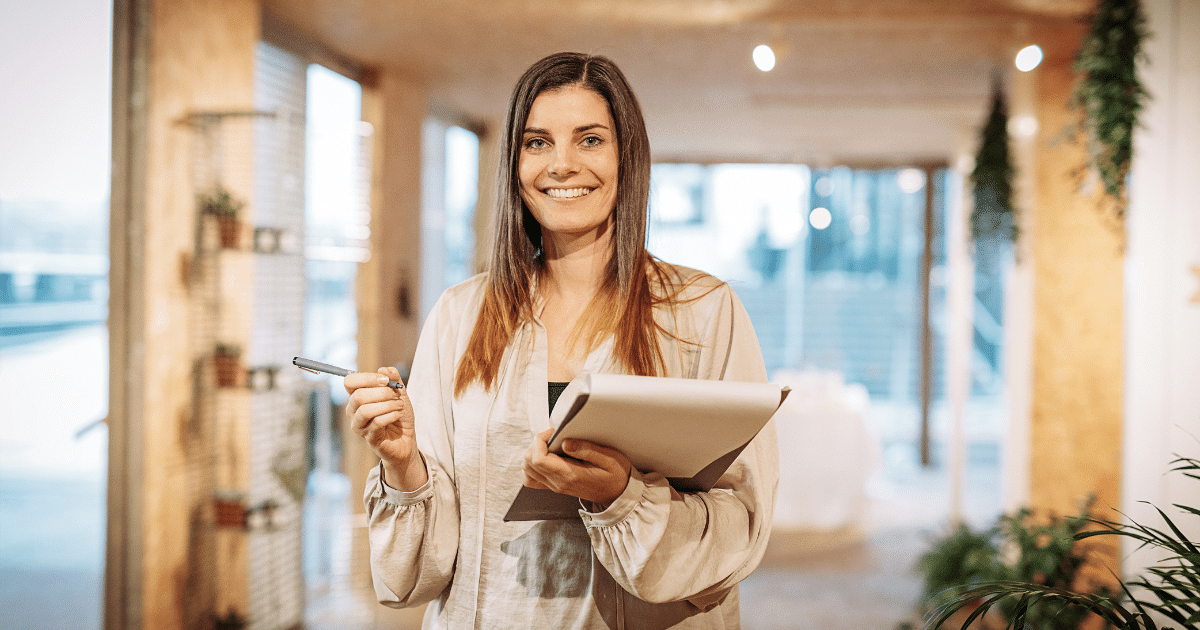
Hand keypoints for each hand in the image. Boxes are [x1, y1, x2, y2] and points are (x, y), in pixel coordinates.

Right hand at [345, 367, 426, 489]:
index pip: (350, 382)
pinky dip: (391, 415)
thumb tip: (384, 369)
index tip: (386, 380)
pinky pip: (376, 423)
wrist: (406, 438)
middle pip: (358, 396)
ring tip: (399, 405)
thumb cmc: (398, 413)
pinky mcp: (369, 438)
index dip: (367, 378)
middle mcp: (353, 410)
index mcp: (357, 396)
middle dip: (382, 393)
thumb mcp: (399, 393)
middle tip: (396, 395)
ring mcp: (359, 425)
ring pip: (365, 410)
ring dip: (387, 405)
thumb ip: (393, 379)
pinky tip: (398, 414)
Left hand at [523, 428, 631, 506]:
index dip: (540, 440)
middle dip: (536, 444)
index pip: (538, 459)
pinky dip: (532, 466)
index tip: (553, 432)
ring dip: (533, 453)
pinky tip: (544, 457)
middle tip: (552, 436)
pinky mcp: (555, 486)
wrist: (618, 495)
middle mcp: (558, 482)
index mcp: (570, 475)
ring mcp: (555, 485)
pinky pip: (532, 478)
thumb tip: (565, 442)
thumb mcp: (609, 459)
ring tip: (549, 445)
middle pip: (529, 462)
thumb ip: (587, 450)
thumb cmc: (615, 477)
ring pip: (527, 469)